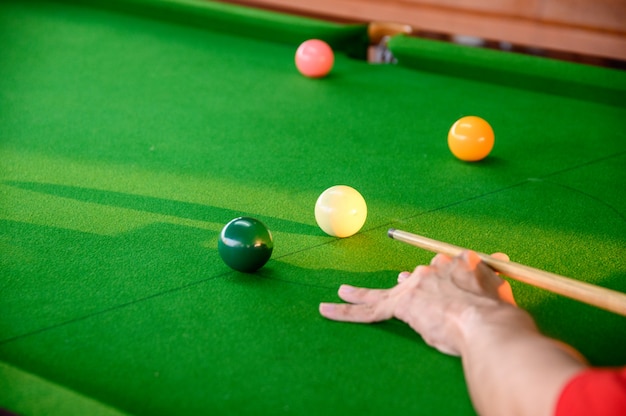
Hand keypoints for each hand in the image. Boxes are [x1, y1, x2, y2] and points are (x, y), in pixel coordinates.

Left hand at [319, 251, 516, 355]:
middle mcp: (432, 268)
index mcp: (457, 263)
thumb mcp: (501, 288)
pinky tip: (328, 309)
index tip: (436, 286)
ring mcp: (413, 285)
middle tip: (401, 292)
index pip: (440, 269)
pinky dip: (346, 312)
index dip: (436, 281)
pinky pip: (368, 310)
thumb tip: (503, 259)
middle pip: (410, 279)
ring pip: (381, 291)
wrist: (485, 326)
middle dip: (406, 289)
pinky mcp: (399, 305)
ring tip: (343, 292)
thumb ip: (494, 274)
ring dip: (361, 293)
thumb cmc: (498, 314)